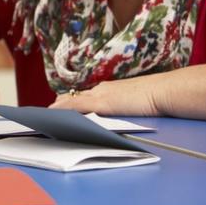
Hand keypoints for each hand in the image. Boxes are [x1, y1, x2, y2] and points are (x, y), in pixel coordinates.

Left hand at [49, 76, 163, 116]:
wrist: (162, 91)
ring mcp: (101, 96)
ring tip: (43, 115)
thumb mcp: (135, 101)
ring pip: (72, 101)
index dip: (70, 101)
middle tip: (45, 112)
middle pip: (74, 97)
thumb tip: (117, 114)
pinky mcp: (103, 103)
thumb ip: (123, 106)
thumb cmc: (155, 97)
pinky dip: (64, 110)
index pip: (85, 95)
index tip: (58, 105)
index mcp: (109, 89)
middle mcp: (101, 90)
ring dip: (57, 109)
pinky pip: (77, 106)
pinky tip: (53, 114)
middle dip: (59, 105)